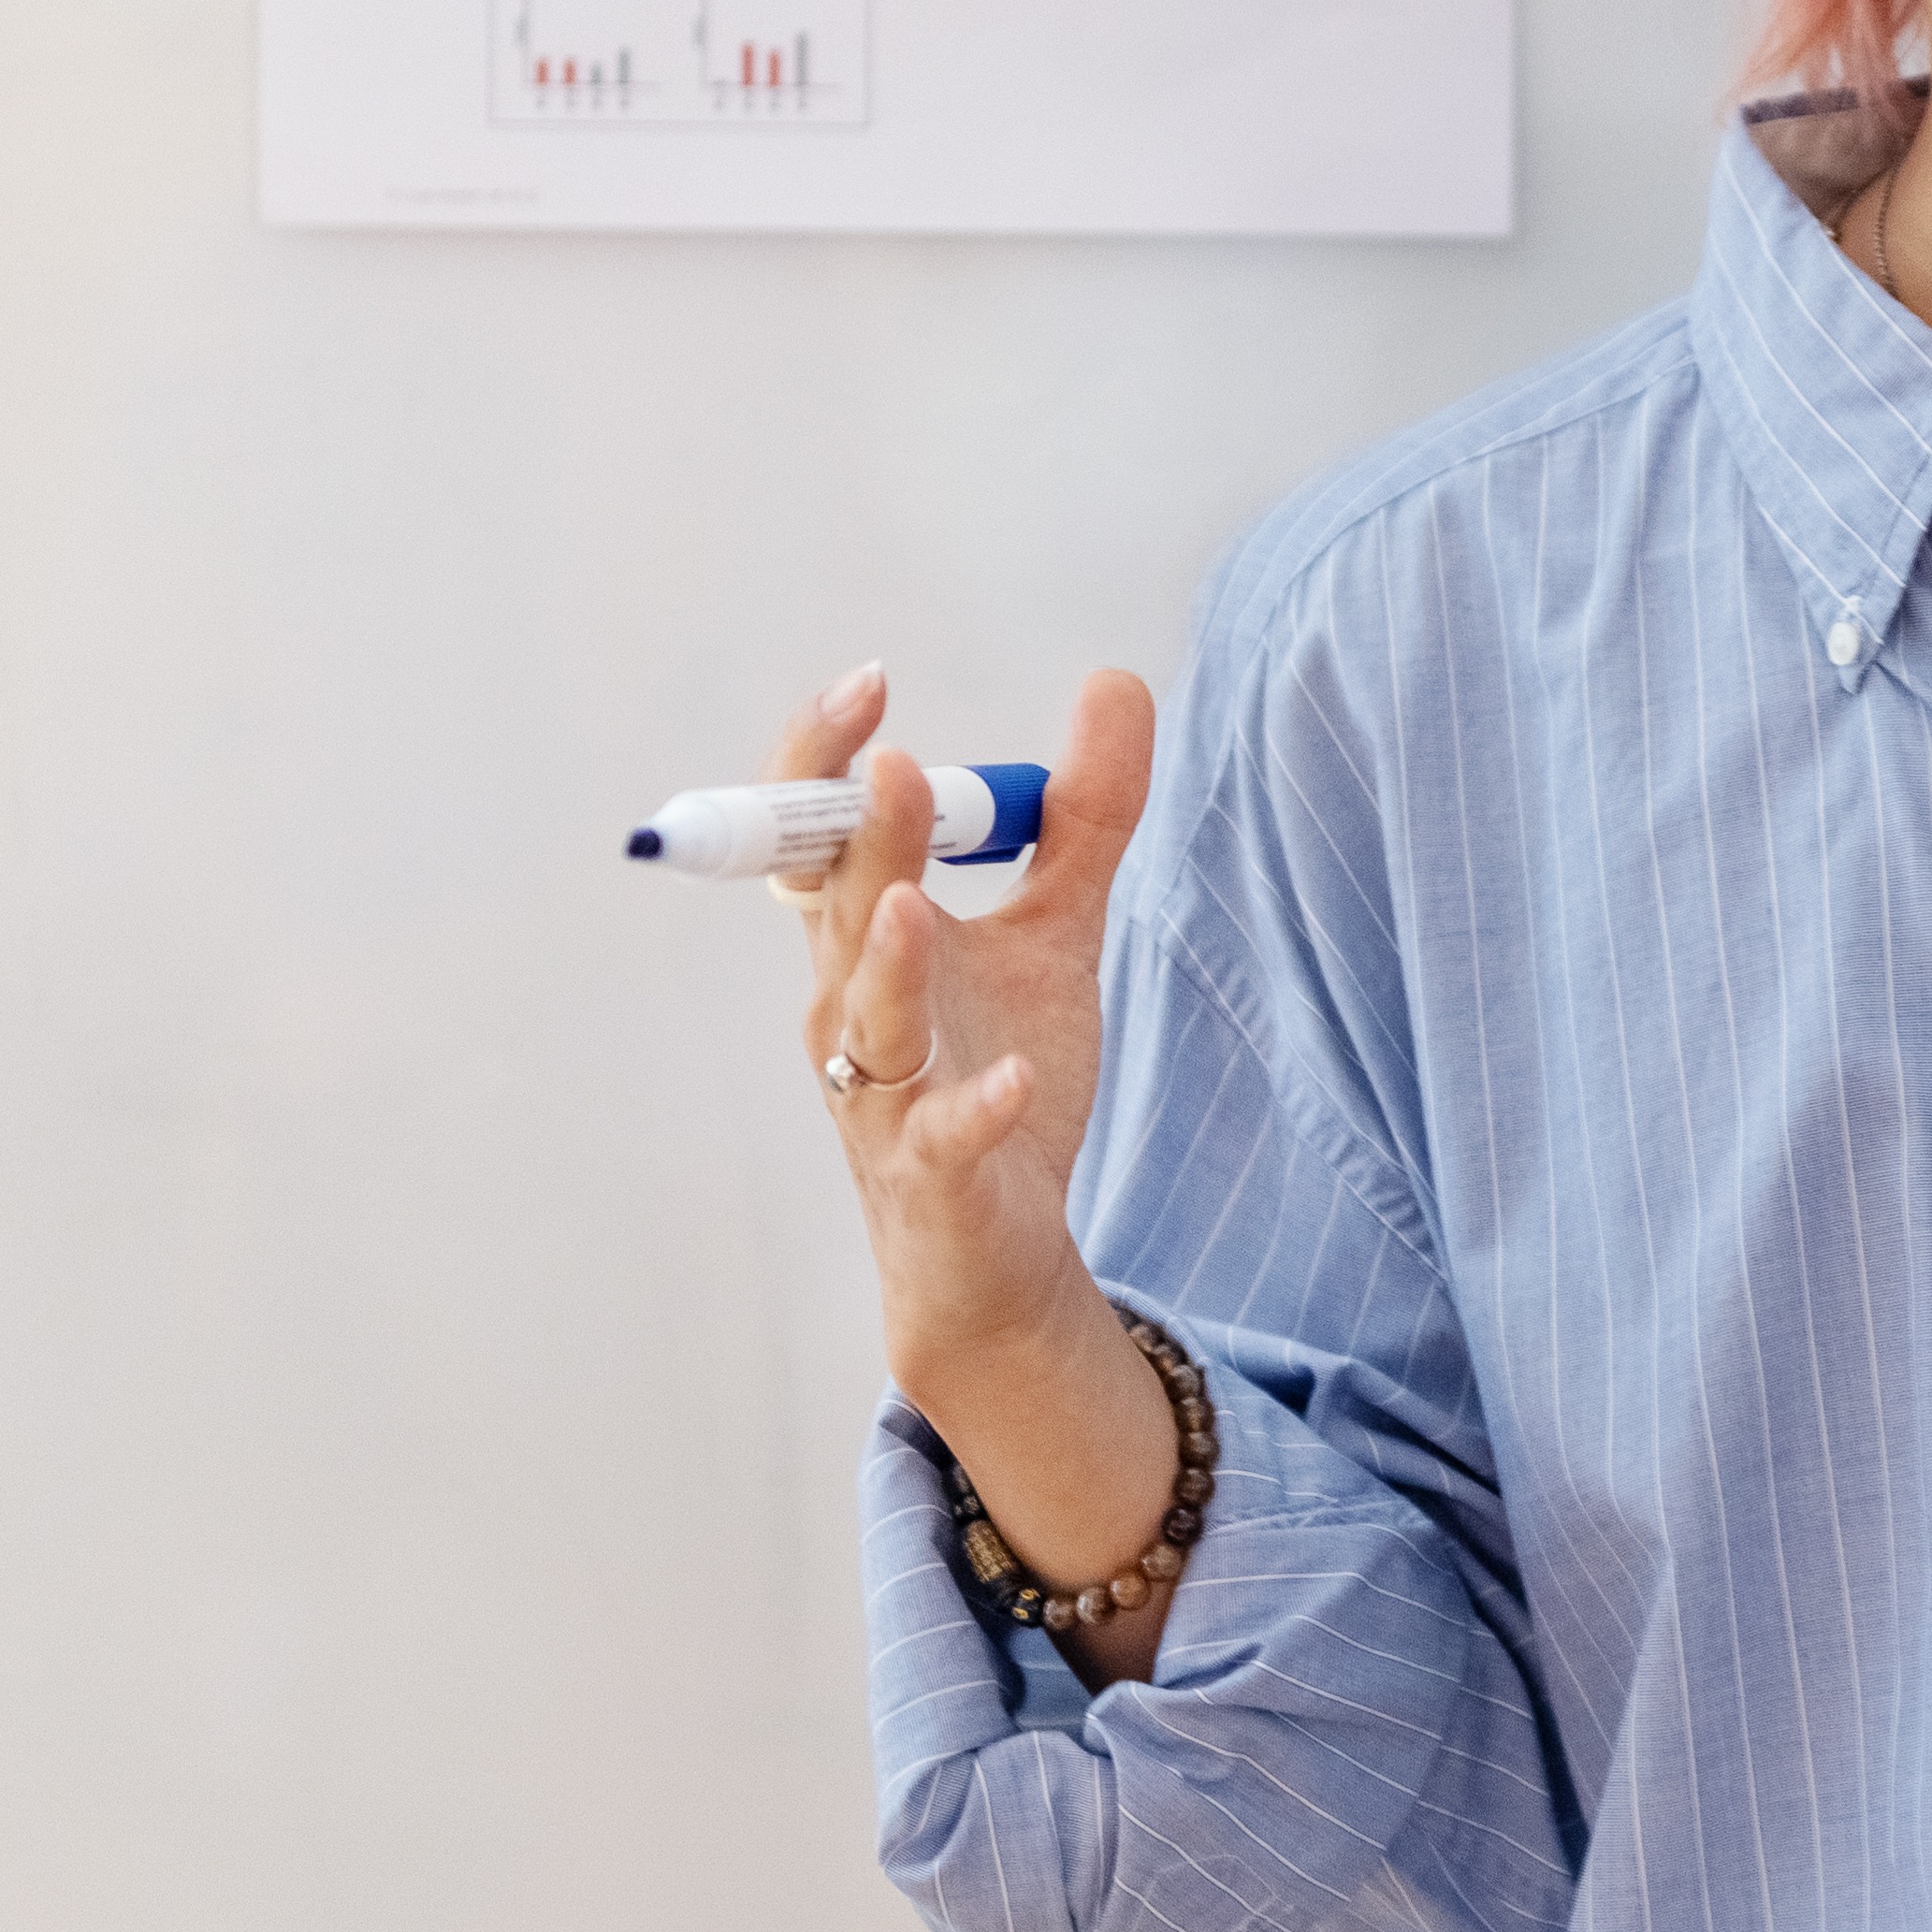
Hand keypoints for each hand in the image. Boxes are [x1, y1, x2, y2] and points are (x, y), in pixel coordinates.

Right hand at [774, 660, 1160, 1385]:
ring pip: (869, 1020)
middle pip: (841, 909)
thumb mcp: (1053, 935)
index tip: (869, 683)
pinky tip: (1014, 1082)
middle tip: (888, 758)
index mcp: (867, 941)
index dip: (823, 764)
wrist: (994, 1251)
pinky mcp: (935, 1175)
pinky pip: (945, 1138)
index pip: (815, 837)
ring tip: (915, 902)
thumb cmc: (997, 1080)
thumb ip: (1082, 818)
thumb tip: (1117, 680)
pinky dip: (978, 1108)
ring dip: (890, 962)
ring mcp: (884, 1098)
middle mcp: (854, 1010)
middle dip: (860, 836)